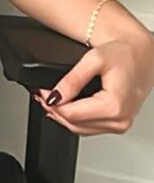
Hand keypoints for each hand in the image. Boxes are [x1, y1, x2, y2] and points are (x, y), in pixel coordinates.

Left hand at [32, 32, 153, 135]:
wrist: (145, 53)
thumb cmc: (126, 53)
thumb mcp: (94, 59)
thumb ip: (73, 80)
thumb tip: (54, 96)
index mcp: (114, 106)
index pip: (71, 114)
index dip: (51, 103)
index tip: (40, 92)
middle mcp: (119, 120)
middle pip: (75, 124)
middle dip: (54, 110)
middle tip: (39, 95)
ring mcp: (121, 124)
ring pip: (81, 130)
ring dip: (63, 117)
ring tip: (48, 100)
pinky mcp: (119, 123)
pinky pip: (91, 127)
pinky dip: (76, 119)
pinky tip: (65, 107)